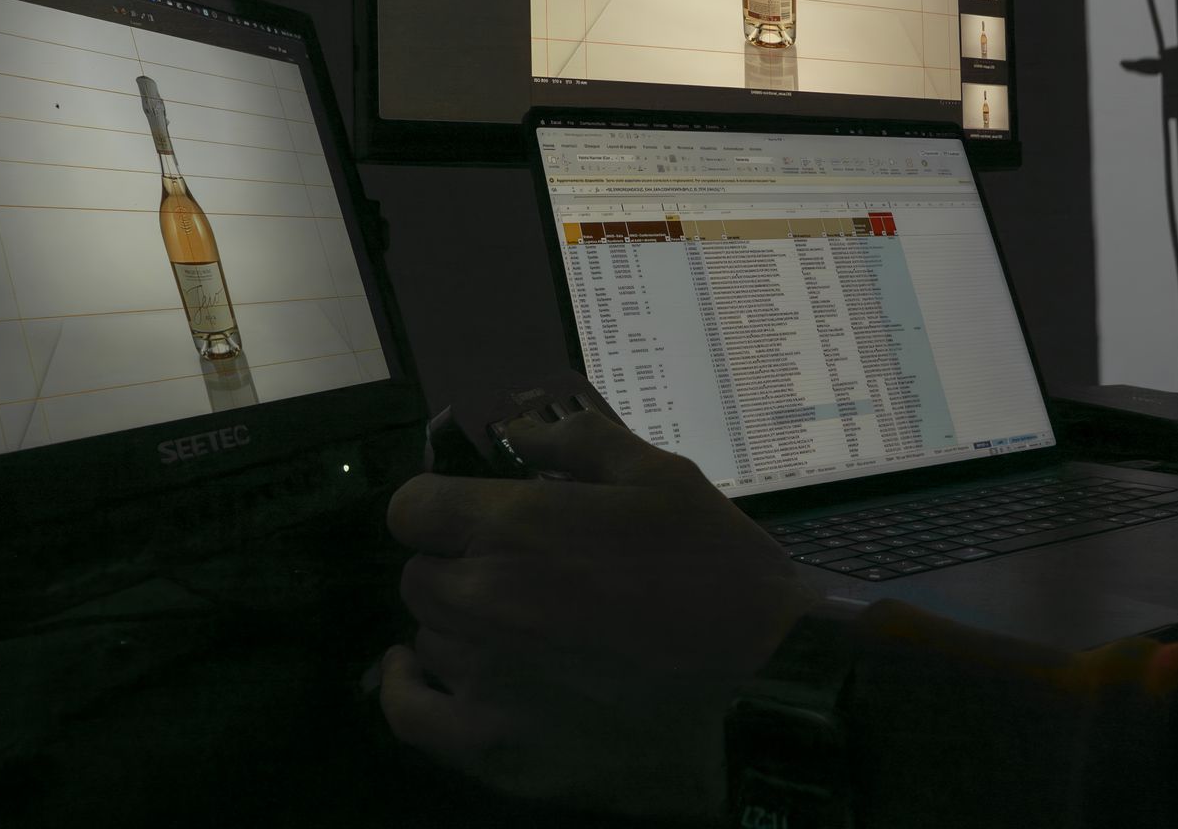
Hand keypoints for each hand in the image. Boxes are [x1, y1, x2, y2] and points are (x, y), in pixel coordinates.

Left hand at [378, 410, 818, 819]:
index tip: (478, 517)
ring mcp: (482, 680)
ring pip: (427, 636)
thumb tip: (517, 429)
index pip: (414, 508)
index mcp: (513, 527)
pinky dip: (411, 687)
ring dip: (458, 625)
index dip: (444, 508)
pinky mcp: (493, 748)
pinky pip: (411, 714)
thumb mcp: (663, 478)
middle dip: (458, 565)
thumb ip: (579, 443)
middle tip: (517, 574)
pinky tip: (424, 671)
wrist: (766, 691)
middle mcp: (480, 600)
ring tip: (514, 629)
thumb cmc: (718, 575)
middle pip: (419, 574)